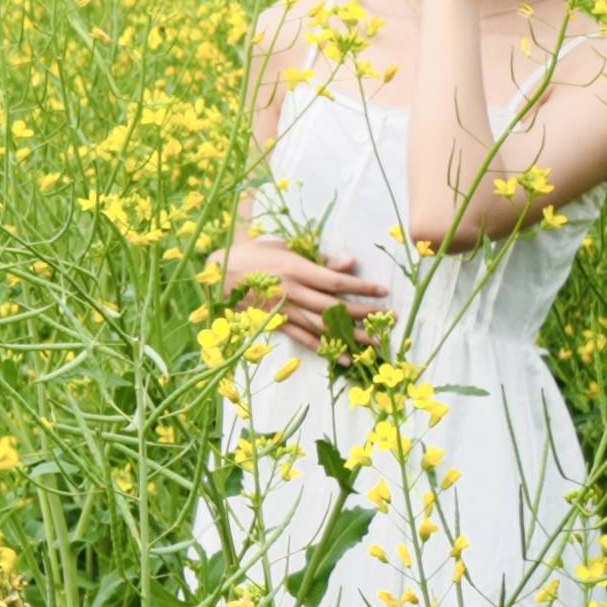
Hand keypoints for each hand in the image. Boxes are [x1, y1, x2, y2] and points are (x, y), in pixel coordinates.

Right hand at [218, 233, 385, 353]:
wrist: (217, 273)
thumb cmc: (253, 254)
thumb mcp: (285, 248)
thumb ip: (319, 258)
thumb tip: (350, 263)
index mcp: (295, 270)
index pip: (336, 282)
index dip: (361, 287)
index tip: (382, 291)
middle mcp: (292, 292)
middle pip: (334, 307)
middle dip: (364, 314)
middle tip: (389, 319)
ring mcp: (283, 311)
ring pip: (323, 327)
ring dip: (350, 336)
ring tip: (374, 343)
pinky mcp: (275, 324)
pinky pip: (303, 339)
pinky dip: (325, 350)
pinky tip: (344, 358)